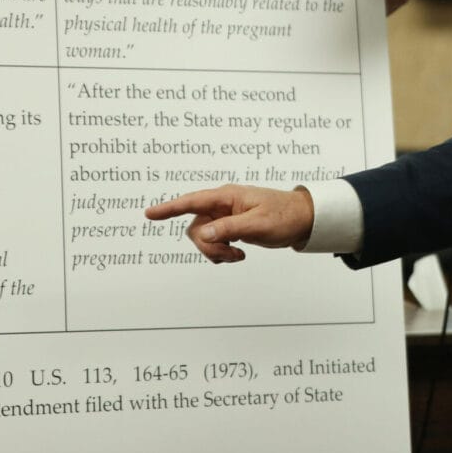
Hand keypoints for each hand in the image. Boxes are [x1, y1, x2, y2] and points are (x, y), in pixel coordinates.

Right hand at [145, 185, 314, 262]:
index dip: (169, 208)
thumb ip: (229, 229)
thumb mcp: (257, 224)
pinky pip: (215, 242)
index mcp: (227, 197)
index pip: (192, 202)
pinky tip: (238, 255)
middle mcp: (223, 205)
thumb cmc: (284, 216)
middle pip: (196, 228)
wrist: (303, 220)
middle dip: (207, 246)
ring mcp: (226, 217)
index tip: (149, 214)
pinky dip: (222, 253)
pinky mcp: (231, 228)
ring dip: (216, 252)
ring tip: (237, 256)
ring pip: (204, 238)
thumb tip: (202, 235)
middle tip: (230, 254)